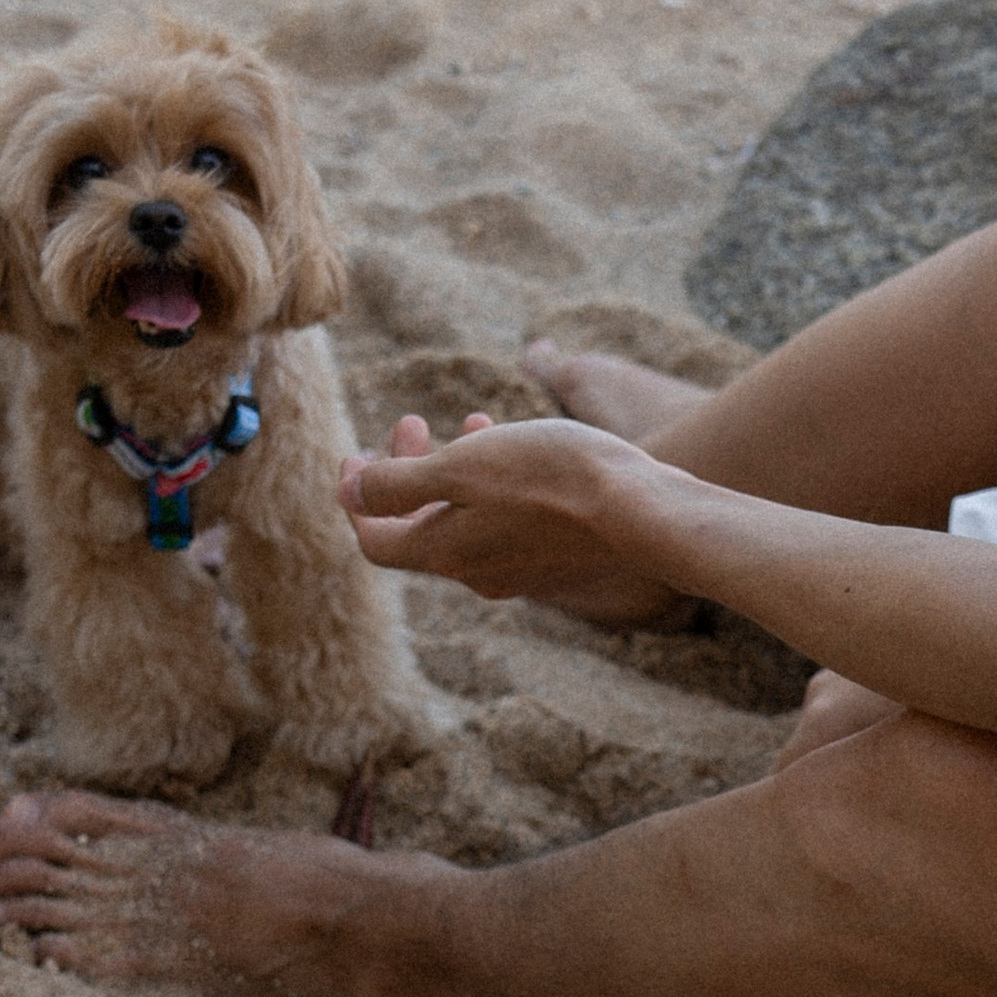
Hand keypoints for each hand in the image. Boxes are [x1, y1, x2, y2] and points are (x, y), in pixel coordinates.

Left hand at [341, 414, 698, 603]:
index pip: (376, 541)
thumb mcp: (461, 469)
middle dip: (406, 474)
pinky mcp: (560, 559)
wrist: (645, 512)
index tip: (355, 453)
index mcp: (445, 554)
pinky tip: (521, 446)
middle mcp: (478, 573)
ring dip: (456, 472)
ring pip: (468, 521)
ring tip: (470, 423)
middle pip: (420, 528)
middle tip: (412, 424)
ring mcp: (522, 571)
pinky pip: (508, 524)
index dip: (354, 499)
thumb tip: (351, 494)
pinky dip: (496, 486)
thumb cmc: (551, 480)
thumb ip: (396, 484)